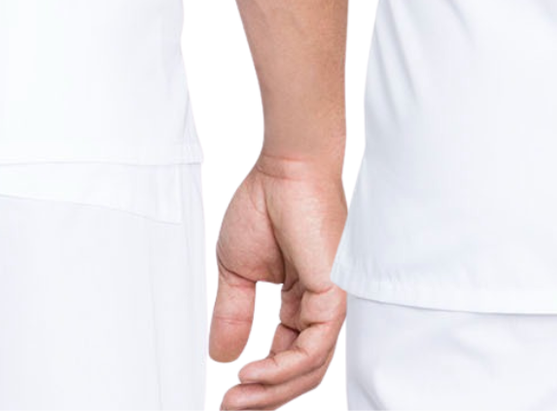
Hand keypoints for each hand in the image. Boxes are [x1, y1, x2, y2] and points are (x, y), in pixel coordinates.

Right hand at [208, 153, 346, 408]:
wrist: (283, 168)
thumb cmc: (266, 203)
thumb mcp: (238, 270)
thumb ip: (233, 313)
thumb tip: (221, 355)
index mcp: (301, 301)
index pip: (286, 356)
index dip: (259, 381)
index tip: (228, 394)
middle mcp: (320, 306)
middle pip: (299, 370)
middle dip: (263, 396)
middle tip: (231, 407)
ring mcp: (330, 303)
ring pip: (307, 368)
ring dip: (270, 389)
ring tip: (238, 397)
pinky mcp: (334, 296)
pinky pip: (313, 349)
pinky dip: (283, 368)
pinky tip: (254, 371)